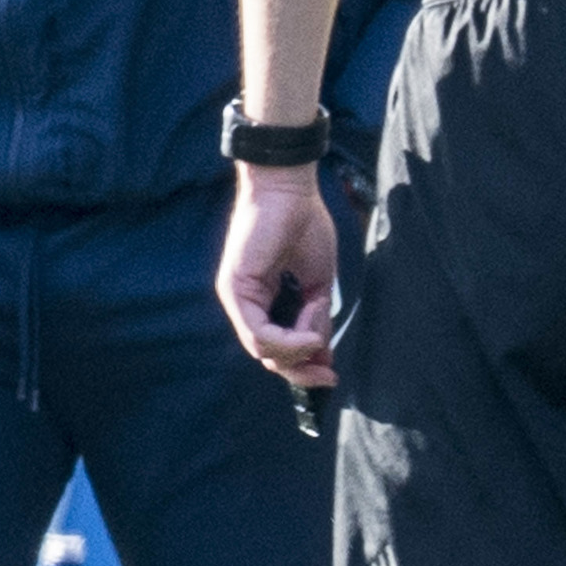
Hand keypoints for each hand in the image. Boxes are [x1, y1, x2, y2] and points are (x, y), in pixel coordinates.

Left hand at [217, 162, 339, 387]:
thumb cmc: (305, 225)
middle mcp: (247, 304)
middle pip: (267, 354)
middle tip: (326, 375)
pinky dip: (286, 340)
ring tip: (318, 335)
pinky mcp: (236, 290)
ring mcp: (238, 298)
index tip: (329, 373)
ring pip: (262, 348)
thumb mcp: (318, 280)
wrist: (291, 190)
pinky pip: (257, 332)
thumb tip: (320, 348)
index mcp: (265, 300)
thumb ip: (316, 314)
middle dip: (299, 369)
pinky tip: (308, 334)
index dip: (303, 363)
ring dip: (297, 349)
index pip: (278, 344)